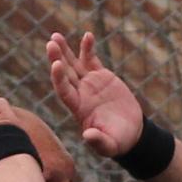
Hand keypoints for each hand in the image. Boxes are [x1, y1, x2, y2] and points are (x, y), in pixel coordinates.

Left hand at [45, 29, 146, 159]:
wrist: (131, 132)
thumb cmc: (118, 142)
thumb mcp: (109, 145)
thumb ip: (98, 141)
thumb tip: (87, 136)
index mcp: (79, 109)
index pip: (64, 91)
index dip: (59, 78)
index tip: (56, 64)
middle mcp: (81, 94)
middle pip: (65, 73)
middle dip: (57, 58)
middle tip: (50, 43)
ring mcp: (90, 84)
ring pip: (74, 64)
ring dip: (65, 50)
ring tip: (55, 35)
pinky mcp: (101, 77)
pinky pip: (91, 60)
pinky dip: (88, 48)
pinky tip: (87, 35)